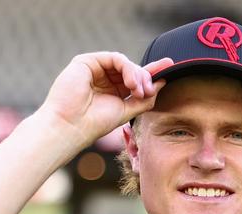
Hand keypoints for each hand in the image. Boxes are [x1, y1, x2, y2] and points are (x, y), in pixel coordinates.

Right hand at [37, 51, 173, 146]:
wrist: (71, 127)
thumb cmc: (95, 123)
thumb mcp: (126, 111)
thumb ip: (143, 99)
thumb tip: (161, 84)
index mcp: (113, 91)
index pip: (135, 78)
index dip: (152, 73)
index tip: (170, 67)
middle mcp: (104, 78)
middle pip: (133, 70)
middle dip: (146, 78)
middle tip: (149, 91)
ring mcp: (95, 69)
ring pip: (126, 63)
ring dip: (138, 75)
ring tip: (138, 91)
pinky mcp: (87, 61)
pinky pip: (115, 58)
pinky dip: (128, 69)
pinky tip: (131, 84)